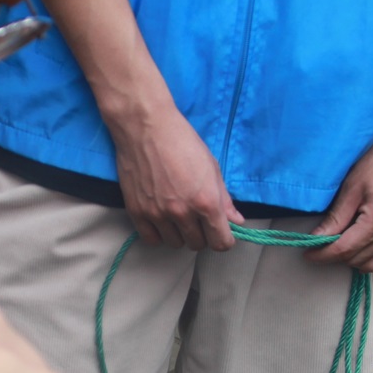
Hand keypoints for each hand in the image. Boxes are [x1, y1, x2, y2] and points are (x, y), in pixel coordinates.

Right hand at [110, 106, 243, 250]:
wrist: (146, 127)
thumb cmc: (182, 142)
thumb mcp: (211, 167)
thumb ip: (224, 199)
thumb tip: (236, 221)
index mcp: (206, 202)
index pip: (221, 243)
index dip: (223, 239)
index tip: (219, 231)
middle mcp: (183, 213)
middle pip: (198, 244)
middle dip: (202, 234)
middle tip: (197, 218)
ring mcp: (158, 215)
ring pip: (175, 243)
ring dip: (180, 234)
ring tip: (177, 215)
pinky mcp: (137, 212)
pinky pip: (152, 239)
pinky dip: (159, 234)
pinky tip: (161, 220)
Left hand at [305, 124, 372, 271]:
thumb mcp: (351, 188)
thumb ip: (335, 218)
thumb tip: (318, 238)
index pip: (344, 249)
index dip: (322, 254)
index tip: (308, 254)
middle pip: (359, 259)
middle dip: (337, 257)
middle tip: (321, 246)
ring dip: (355, 260)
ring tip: (340, 247)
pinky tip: (363, 249)